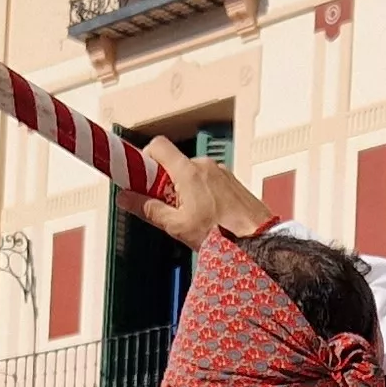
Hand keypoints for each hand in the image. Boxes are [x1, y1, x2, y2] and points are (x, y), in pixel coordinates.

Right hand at [118, 138, 274, 250]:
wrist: (259, 240)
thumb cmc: (222, 234)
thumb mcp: (177, 226)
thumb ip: (148, 209)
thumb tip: (126, 198)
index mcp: (188, 171)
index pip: (158, 146)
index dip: (144, 158)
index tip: (137, 178)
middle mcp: (205, 165)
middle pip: (173, 163)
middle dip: (162, 182)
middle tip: (163, 207)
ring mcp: (220, 172)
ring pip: (190, 174)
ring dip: (182, 190)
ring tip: (188, 218)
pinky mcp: (231, 181)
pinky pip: (207, 181)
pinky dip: (200, 193)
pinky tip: (205, 216)